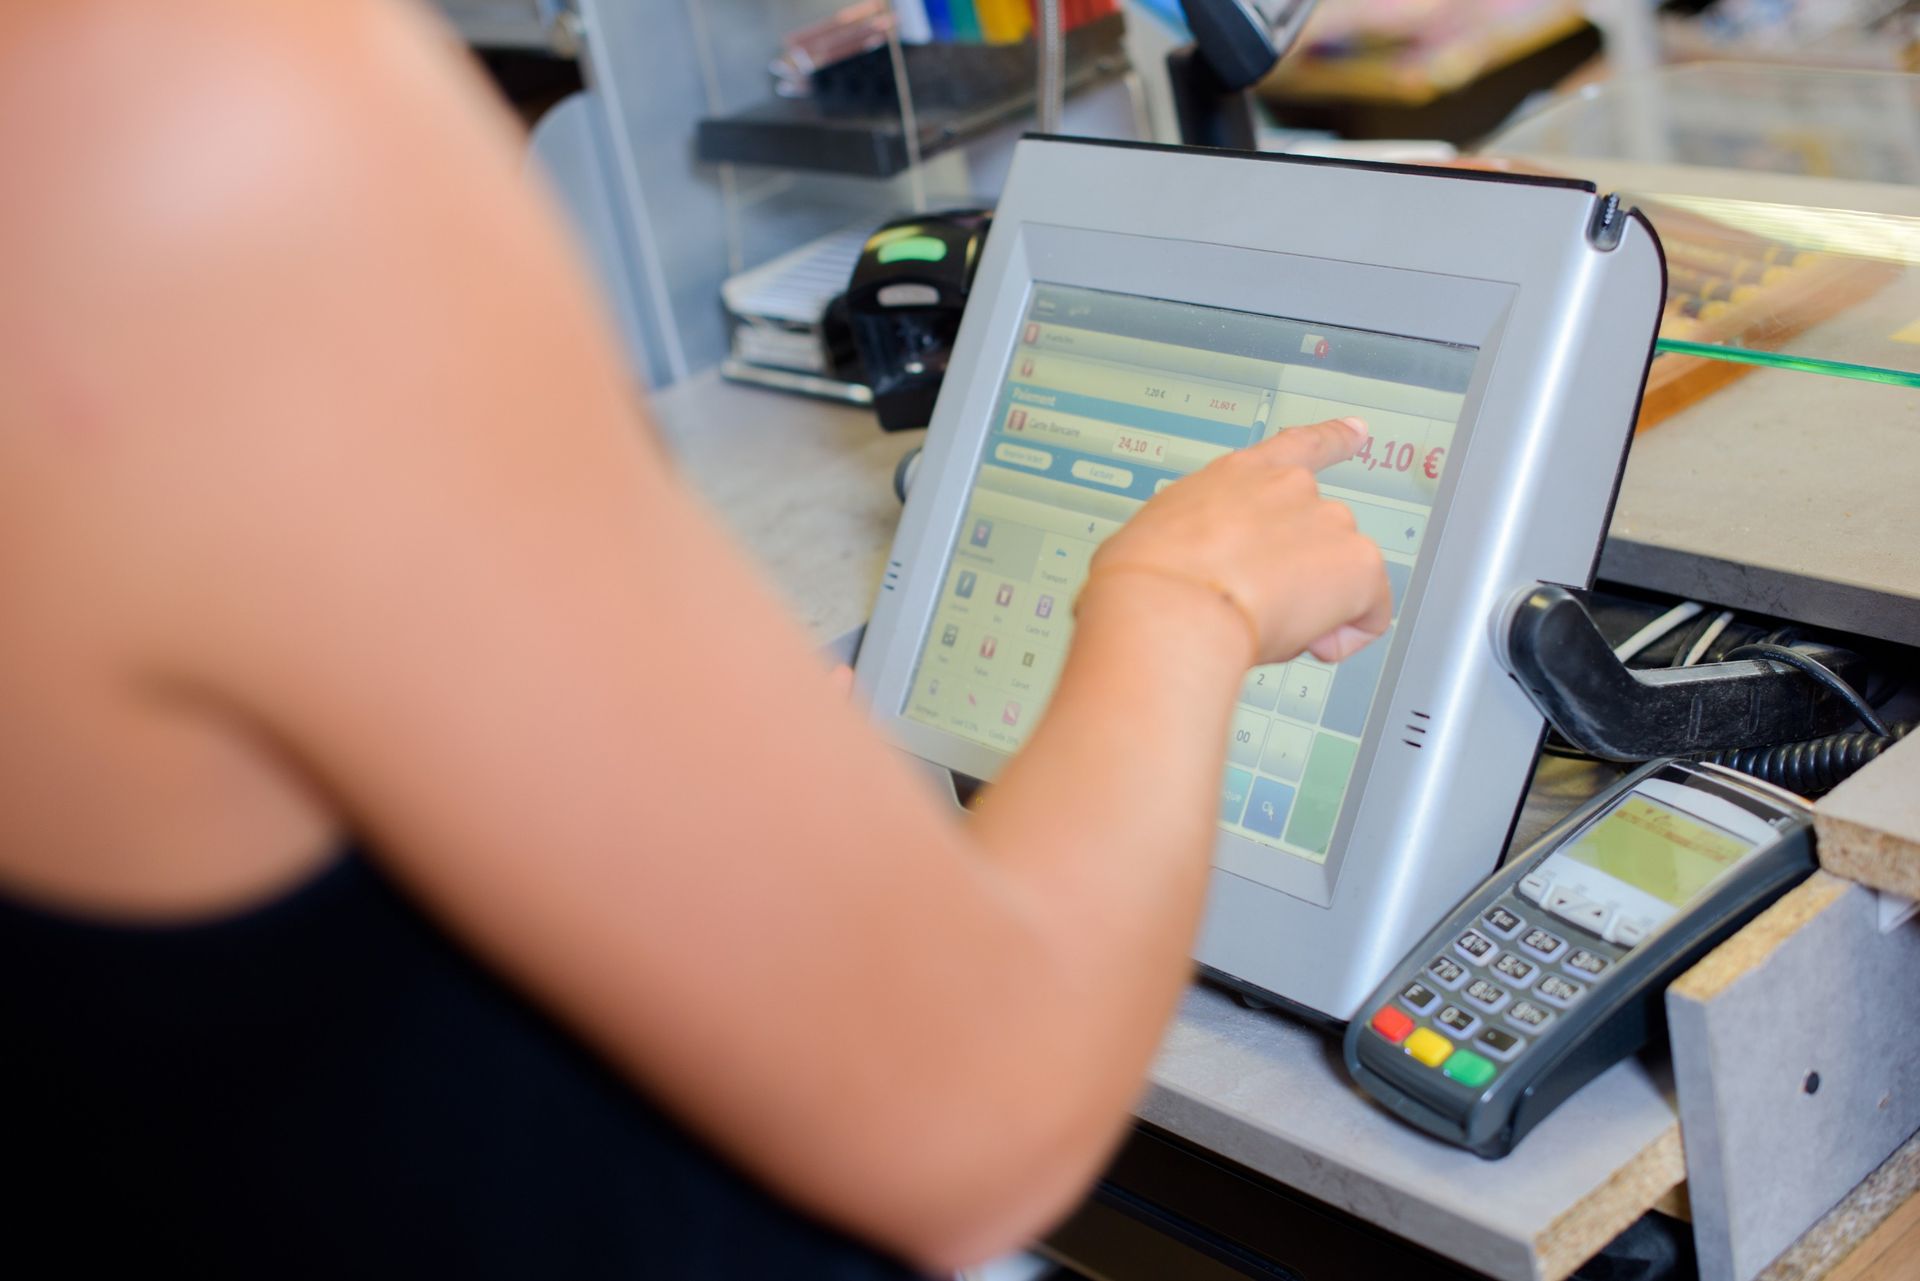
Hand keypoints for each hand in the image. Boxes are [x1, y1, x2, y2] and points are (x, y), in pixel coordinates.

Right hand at [1086, 417, 1390, 665]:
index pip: (1294, 447)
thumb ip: (1187, 547)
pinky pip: (1370, 611)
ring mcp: (1326, 521)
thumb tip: (1177, 576)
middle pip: (1318, 532)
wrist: (1170, 606)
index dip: (1332, 439)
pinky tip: (1314, 646)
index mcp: (1235, 477)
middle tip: (1259, 609)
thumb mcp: (1152, 542)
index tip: (1357, 432)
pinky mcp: (1356, 563)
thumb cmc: (1144, 580)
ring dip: (1319, 604)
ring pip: (1341, 573)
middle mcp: (1288, 489)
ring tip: (1270, 629)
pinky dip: (1350, 634)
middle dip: (1300, 575)